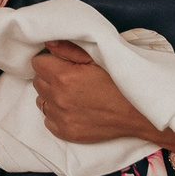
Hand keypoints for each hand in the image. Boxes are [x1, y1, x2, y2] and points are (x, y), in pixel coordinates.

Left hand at [30, 41, 174, 160]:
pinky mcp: (65, 133)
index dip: (49, 60)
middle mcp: (58, 98)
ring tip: (72, 94)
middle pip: (38, 81)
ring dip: (51, 96)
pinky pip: (48, 120)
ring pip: (41, 100)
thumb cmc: (119, 84)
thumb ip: (69, 50)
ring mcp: (61, 118)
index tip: (61, 62)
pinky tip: (73, 109)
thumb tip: (48, 42)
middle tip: (69, 77)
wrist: (137, 115)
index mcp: (63, 77)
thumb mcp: (97, 60)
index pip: (37, 63)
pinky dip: (57, 114)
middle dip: (50, 77)